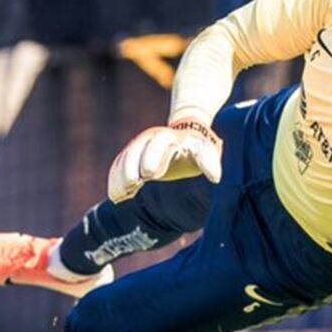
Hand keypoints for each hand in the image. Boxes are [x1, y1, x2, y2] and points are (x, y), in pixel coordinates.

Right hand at [107, 117, 222, 202]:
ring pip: (125, 158)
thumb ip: (209, 162)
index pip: (159, 143)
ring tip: (120, 196)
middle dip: (131, 166)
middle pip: (136, 149)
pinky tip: (116, 196)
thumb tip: (215, 177)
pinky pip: (119, 165)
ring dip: (120, 176)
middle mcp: (151, 138)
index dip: (151, 157)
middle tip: (133, 184)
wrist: (184, 135)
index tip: (149, 175)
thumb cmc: (197, 147)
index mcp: (170, 137)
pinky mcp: (132, 156)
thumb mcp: (206, 152)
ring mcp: (139, 146)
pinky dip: (115, 180)